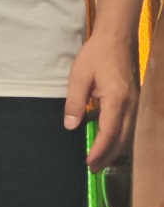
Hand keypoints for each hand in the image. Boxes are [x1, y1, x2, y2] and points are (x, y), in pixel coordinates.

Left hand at [63, 33, 139, 172]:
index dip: (99, 151)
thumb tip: (71, 126)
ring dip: (114, 148)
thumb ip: (75, 102)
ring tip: (99, 159)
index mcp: (117, 99)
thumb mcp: (79, 76)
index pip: (110, 133)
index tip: (89, 163)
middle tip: (94, 169)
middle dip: (108, 156)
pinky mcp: (133, 99)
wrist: (117, 36)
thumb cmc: (97, 54)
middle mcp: (130, 105)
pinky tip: (105, 137)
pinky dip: (117, 135)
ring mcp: (134, 102)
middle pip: (122, 139)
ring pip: (127, 133)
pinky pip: (127, 124)